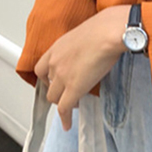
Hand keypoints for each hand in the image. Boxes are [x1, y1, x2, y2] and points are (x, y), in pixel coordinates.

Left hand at [34, 5, 131, 130]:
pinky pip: (64, 108)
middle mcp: (55, 62)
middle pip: (47, 84)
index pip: (42, 67)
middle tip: (67, 94)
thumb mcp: (89, 32)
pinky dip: (65, 118)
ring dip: (62, 103)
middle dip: (56, 91)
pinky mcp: (74, 89)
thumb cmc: (106, 27)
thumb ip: (85, 43)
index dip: (47, 77)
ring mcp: (62, 76)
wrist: (110, 32)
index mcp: (57, 47)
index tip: (54, 81)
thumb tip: (96, 45)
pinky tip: (67, 125)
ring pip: (54, 98)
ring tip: (73, 105)